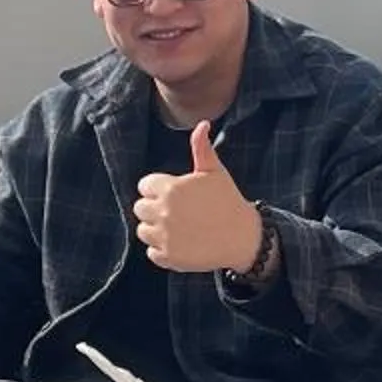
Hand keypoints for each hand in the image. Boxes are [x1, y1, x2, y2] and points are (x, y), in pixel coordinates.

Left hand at [132, 122, 265, 276]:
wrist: (242, 236)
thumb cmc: (228, 200)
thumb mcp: (215, 172)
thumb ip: (202, 148)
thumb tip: (202, 124)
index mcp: (170, 188)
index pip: (144, 186)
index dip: (158, 189)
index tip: (174, 195)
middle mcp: (162, 211)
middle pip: (139, 208)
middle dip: (153, 209)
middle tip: (176, 212)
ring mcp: (164, 236)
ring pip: (143, 231)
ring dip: (154, 229)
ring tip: (176, 228)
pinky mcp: (168, 257)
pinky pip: (151, 253)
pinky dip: (161, 250)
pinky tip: (179, 243)